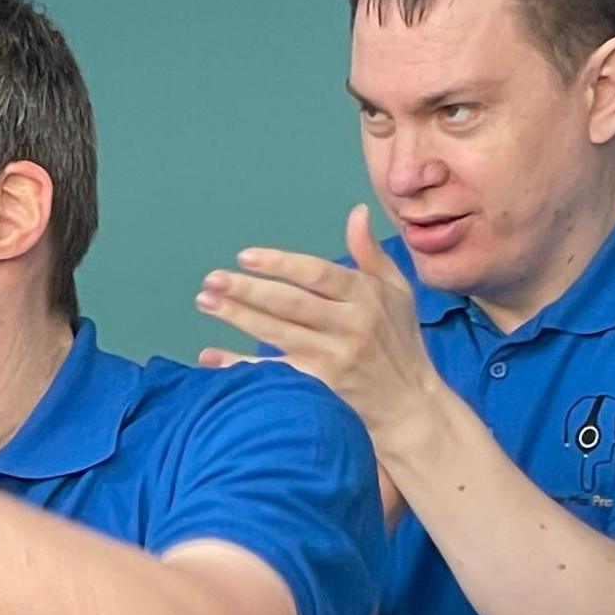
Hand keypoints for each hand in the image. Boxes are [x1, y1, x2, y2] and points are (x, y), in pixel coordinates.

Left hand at [197, 207, 441, 446]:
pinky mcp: (319, 387)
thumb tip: (356, 212)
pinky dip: (240, 364)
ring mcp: (333, 358)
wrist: (409, 402)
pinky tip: (210, 355)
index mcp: (367, 297)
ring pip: (277, 333)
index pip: (318, 274)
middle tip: (212, 278)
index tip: (245, 256)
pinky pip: (273, 372)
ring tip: (205, 301)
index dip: (281, 264)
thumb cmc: (399, 340)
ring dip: (237, 317)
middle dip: (248, 290)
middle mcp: (350, 326)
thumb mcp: (397, 292)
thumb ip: (371, 254)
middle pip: (291, 304)